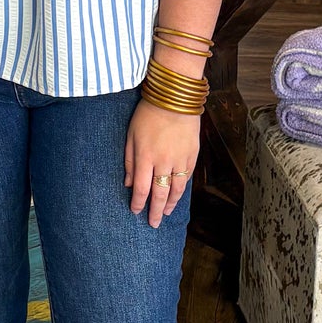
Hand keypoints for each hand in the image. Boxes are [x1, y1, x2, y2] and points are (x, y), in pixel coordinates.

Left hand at [125, 100, 198, 228]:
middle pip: (160, 194)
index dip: (139, 203)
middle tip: (153, 223)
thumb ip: (129, 161)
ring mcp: (180, 159)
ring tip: (166, 213)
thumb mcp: (131, 135)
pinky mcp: (193, 154)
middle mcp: (163, 162)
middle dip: (155, 211)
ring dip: (171, 204)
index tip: (136, 211)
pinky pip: (187, 177)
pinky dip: (182, 189)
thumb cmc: (148, 114)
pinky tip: (177, 195)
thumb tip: (128, 183)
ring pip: (176, 189)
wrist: (175, 98)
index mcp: (145, 157)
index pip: (141, 189)